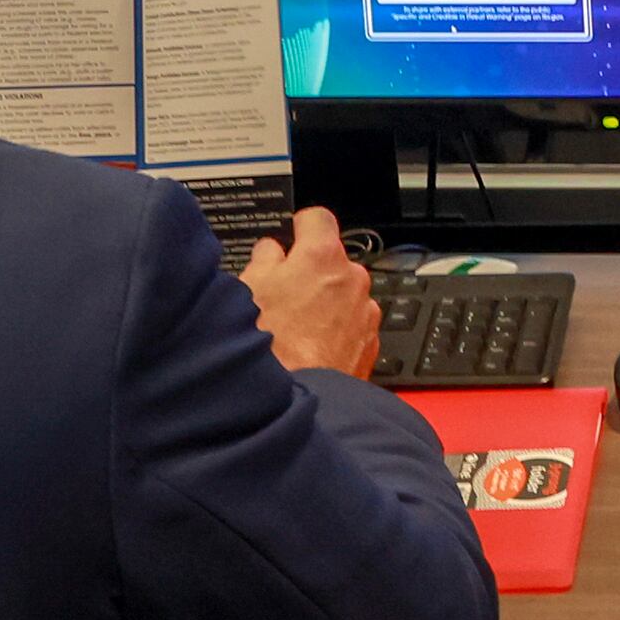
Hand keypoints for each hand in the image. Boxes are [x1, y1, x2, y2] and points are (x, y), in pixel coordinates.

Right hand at [242, 205, 382, 379]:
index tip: (293, 235)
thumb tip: (272, 251)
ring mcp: (365, 312)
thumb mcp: (250, 287)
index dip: (300, 226)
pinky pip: (352, 324)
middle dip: (311, 271)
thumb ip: (265, 257)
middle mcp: (352, 278)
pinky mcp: (370, 342)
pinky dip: (336, 329)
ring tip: (296, 326)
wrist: (291, 401)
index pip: (317, 218)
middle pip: (332, 260)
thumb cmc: (271, 346)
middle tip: (283, 293)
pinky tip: (310, 345)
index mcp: (323, 255)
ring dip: (326, 302)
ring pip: (344, 294)